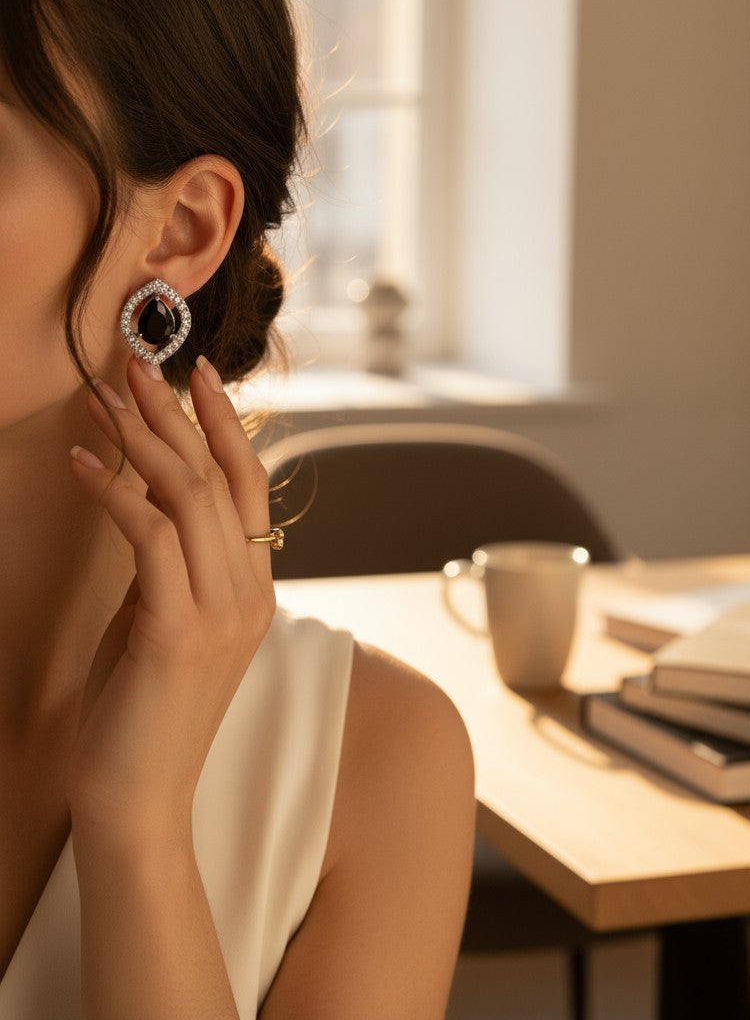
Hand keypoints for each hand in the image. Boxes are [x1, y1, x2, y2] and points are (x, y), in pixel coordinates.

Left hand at [68, 353, 275, 843]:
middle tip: (138, 362)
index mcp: (255, 588)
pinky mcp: (179, 630)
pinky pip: (149, 537)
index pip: (249, 486)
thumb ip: (170, 558)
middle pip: (220, 477)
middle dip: (177, 412)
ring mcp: (223, 612)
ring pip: (190, 496)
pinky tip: (80, 464)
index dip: (224, 424)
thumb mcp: (163, 616)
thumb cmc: (141, 709)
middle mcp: (250, 592)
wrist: (138, 801)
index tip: (197, 373)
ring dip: (142, 438)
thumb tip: (149, 489)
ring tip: (102, 396)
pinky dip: (114, 491)